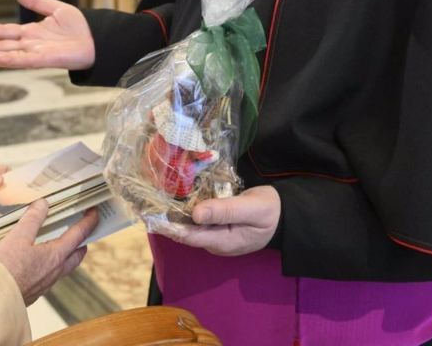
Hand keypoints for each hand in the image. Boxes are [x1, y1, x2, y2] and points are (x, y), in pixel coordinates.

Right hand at [0, 0, 94, 69]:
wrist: (98, 39)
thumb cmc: (82, 27)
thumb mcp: (56, 9)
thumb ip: (38, 2)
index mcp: (33, 33)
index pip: (7, 32)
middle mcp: (31, 45)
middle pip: (3, 44)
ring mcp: (35, 53)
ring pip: (7, 54)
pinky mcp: (42, 60)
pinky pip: (19, 60)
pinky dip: (3, 59)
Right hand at [0, 200, 98, 304]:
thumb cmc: (5, 268)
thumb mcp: (18, 236)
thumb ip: (33, 219)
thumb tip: (43, 204)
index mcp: (55, 256)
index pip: (79, 235)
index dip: (89, 221)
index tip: (95, 212)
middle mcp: (55, 272)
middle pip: (77, 255)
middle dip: (82, 241)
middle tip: (82, 230)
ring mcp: (45, 284)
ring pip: (64, 267)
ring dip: (67, 254)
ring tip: (61, 243)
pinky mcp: (34, 291)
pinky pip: (50, 275)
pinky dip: (51, 264)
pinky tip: (38, 260)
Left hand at [157, 185, 280, 256]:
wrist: (284, 215)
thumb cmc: (269, 211)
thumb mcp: (251, 209)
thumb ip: (224, 211)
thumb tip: (195, 214)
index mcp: (221, 241)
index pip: (186, 235)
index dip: (166, 224)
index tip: (148, 210)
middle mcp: (213, 241)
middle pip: (184, 230)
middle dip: (166, 215)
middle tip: (146, 194)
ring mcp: (214, 234)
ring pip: (188, 223)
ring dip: (174, 210)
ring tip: (155, 191)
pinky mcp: (215, 226)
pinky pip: (196, 218)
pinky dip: (186, 206)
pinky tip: (176, 191)